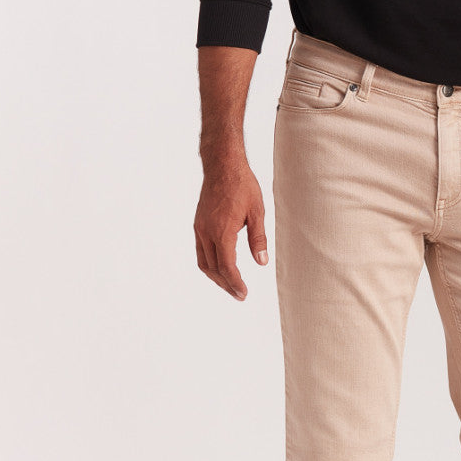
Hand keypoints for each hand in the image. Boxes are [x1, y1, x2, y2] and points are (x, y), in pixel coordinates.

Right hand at [194, 157, 267, 300]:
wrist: (222, 165)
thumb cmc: (242, 185)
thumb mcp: (257, 212)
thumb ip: (258, 238)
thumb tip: (261, 262)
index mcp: (222, 231)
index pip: (226, 266)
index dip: (235, 283)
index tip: (243, 294)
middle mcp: (206, 232)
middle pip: (213, 268)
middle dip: (226, 284)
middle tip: (240, 295)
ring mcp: (200, 228)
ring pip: (204, 261)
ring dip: (216, 277)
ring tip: (231, 285)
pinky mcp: (198, 224)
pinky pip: (201, 251)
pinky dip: (210, 264)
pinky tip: (221, 266)